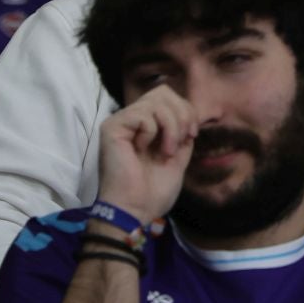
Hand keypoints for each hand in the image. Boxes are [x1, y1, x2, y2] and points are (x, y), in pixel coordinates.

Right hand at [95, 83, 198, 225]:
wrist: (135, 210)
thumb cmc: (152, 191)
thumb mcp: (178, 157)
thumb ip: (182, 133)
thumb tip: (190, 113)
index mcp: (147, 125)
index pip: (168, 97)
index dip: (186, 110)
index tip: (192, 135)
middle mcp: (132, 119)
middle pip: (163, 92)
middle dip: (182, 114)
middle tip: (182, 140)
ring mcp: (121, 122)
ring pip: (155, 101)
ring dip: (171, 127)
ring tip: (165, 151)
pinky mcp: (112, 127)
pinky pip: (142, 115)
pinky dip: (151, 132)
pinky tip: (142, 150)